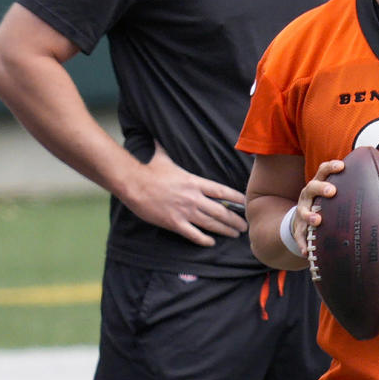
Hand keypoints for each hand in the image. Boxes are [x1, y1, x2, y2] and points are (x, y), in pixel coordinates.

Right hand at [121, 142, 248, 246]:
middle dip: (234, 219)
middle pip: (221, 211)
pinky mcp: (174, 223)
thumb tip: (159, 136)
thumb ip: (166, 148)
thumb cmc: (148, 170)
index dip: (236, 198)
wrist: (133, 184)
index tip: (246, 203)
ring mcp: (185, 211)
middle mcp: (193, 198)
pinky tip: (211, 243)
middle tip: (244, 226)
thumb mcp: (163, 157)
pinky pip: (193, 234)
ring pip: (211, 223)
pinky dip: (204, 240)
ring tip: (235, 234)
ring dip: (225, 230)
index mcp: (195, 182)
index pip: (222, 191)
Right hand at [291, 159, 343, 254]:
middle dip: (321, 188)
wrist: (302, 220)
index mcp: (319, 184)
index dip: (331, 167)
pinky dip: (302, 243)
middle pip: (312, 187)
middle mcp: (308, 195)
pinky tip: (306, 251)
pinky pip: (299, 236)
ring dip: (309, 215)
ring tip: (317, 220)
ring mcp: (302, 211)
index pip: (323, 170)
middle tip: (332, 191)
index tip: (342, 166)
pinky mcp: (298, 228)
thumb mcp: (334, 193)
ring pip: (302, 211)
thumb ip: (351, 188)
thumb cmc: (326, 203)